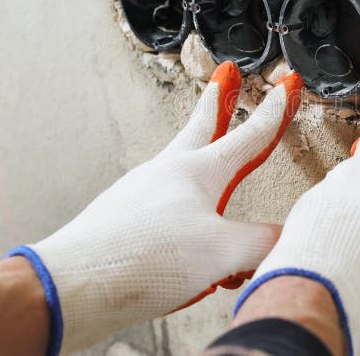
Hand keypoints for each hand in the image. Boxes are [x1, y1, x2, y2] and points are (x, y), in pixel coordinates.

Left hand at [8, 61, 303, 354]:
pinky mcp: (126, 220)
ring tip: (211, 158)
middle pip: (201, 128)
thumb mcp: (222, 252)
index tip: (284, 84)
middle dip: (218, 101)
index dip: (274, 110)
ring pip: (181, 164)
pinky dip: (186, 208)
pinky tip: (188, 229)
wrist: (75, 283)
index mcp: (198, 171)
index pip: (248, 135)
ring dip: (199, 152)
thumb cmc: (144, 256)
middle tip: (224, 75)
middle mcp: (169, 174)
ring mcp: (143, 193)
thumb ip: (261, 243)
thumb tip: (283, 240)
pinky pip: (166, 206)